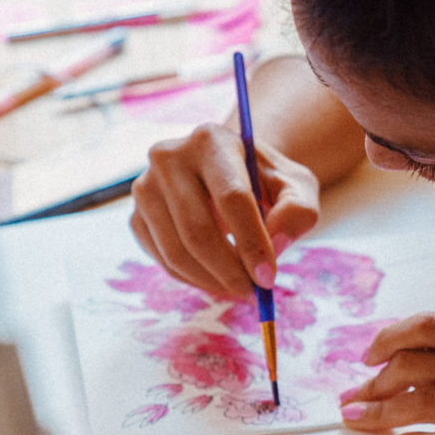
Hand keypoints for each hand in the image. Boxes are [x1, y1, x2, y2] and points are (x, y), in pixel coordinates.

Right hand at [129, 123, 319, 297]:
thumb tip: (274, 245)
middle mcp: (169, 157)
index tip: (268, 279)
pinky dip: (194, 280)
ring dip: (212, 281)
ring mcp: (146, 187)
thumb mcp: (297, 187)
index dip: (251, 243)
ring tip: (240, 288)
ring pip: (177, 251)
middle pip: (198, 230)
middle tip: (254, 293)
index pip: (232, 198)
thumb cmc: (266, 181)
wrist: (229, 172)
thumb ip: (298, 211)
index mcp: (212, 141)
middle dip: (230, 271)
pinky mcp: (136, 216)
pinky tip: (217, 278)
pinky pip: (163, 261)